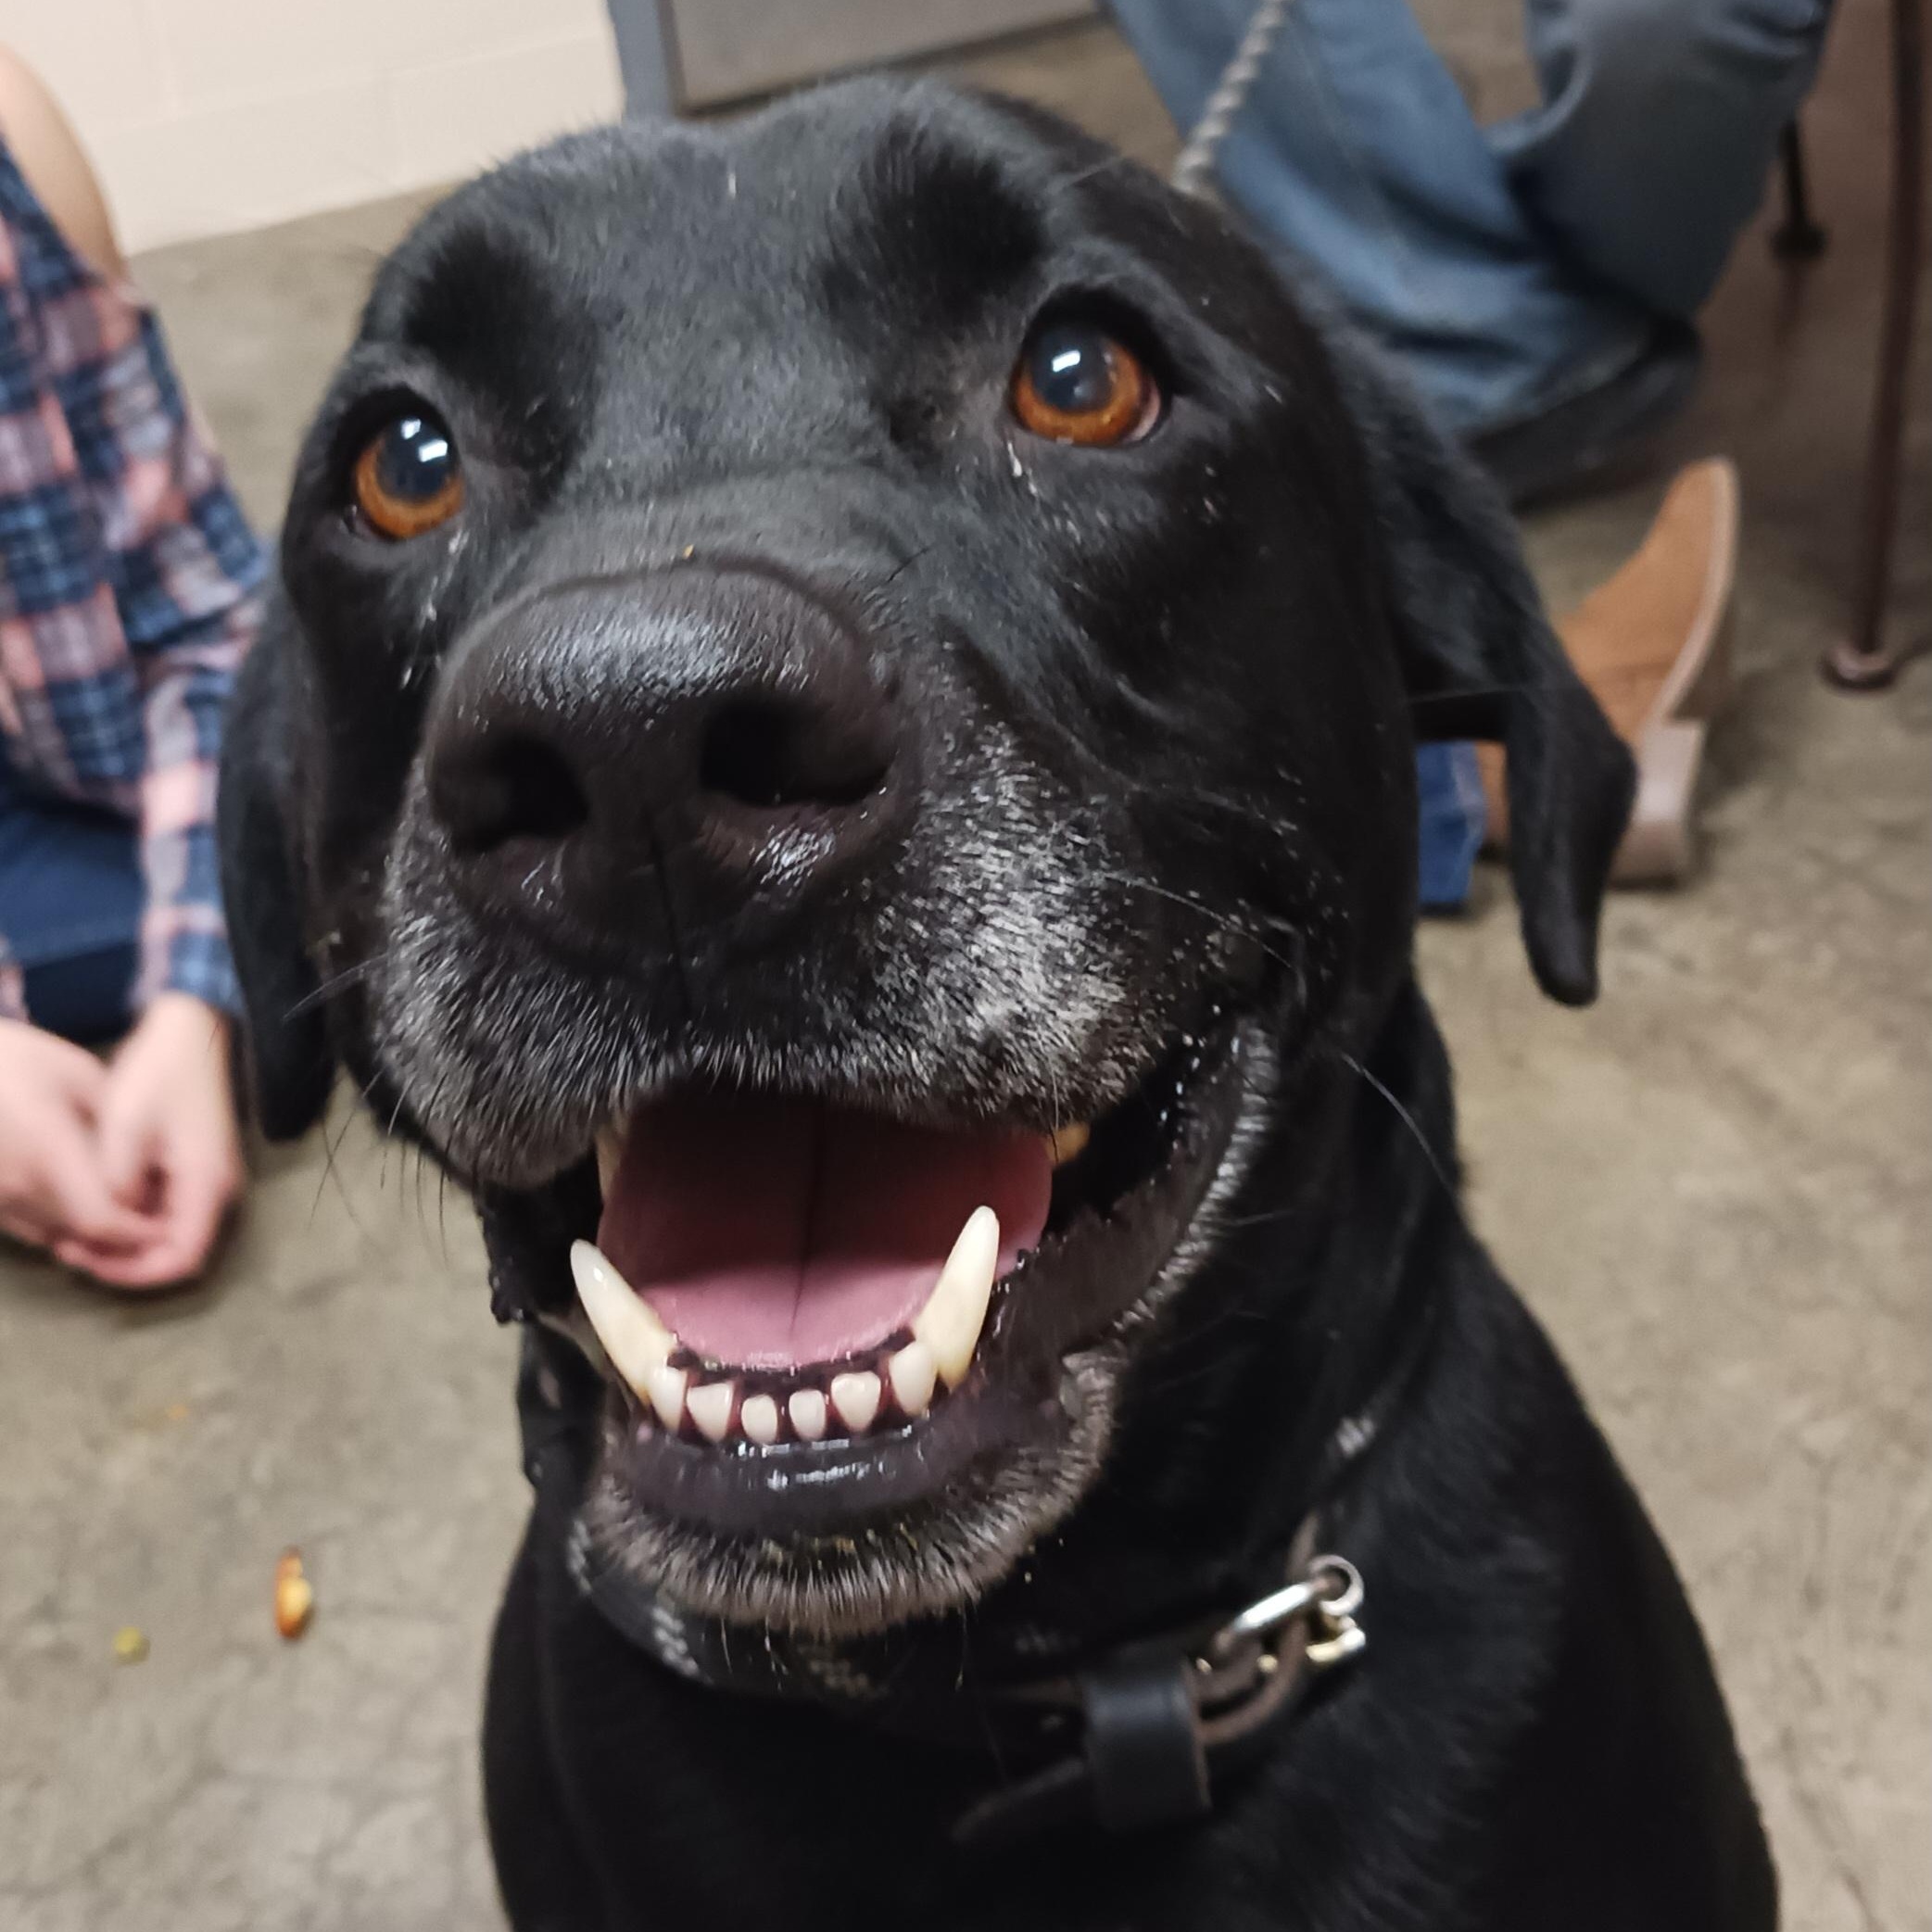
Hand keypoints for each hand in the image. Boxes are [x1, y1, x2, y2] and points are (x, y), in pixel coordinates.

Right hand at [0, 1019, 150, 1255]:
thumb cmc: (13, 1060)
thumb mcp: (75, 1072)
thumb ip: (114, 1117)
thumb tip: (147, 1154)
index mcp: (48, 1149)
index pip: (98, 1217)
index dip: (134, 1232)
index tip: (162, 1223)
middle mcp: (17, 1182)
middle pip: (78, 1234)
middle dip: (118, 1237)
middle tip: (148, 1220)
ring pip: (51, 1235)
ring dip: (87, 1235)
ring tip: (118, 1211)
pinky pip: (25, 1227)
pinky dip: (56, 1225)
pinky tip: (75, 1202)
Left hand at [55, 993, 243, 1288]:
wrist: (191, 1033)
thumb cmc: (159, 1074)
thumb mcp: (125, 1127)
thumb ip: (117, 1184)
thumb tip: (108, 1226)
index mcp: (206, 1183)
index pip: (181, 1257)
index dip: (136, 1273)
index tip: (88, 1261)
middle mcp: (216, 1191)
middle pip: (177, 1252)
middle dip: (125, 1261)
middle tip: (71, 1248)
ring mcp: (208, 1181)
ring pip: (170, 1234)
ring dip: (128, 1242)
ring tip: (77, 1230)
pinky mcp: (195, 1171)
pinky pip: (168, 1212)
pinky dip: (134, 1220)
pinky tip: (98, 1206)